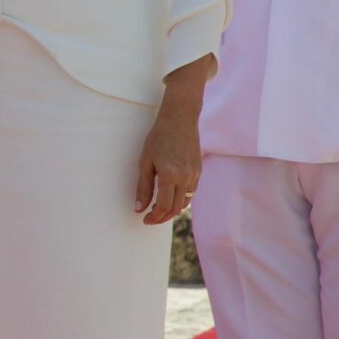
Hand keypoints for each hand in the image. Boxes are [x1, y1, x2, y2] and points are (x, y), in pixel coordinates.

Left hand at [133, 55, 211, 224]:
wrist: (179, 119)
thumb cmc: (158, 137)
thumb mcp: (145, 162)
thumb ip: (142, 187)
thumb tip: (139, 208)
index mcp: (169, 175)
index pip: (163, 206)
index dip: (154, 217)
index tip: (145, 219)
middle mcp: (185, 177)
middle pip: (175, 209)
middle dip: (162, 217)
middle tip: (150, 218)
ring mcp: (194, 175)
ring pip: (185, 202)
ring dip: (172, 210)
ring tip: (158, 209)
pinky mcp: (199, 171)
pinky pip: (191, 192)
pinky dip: (180, 200)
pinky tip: (170, 197)